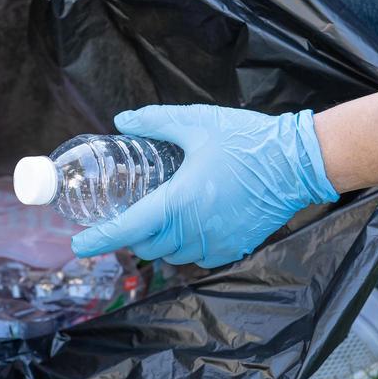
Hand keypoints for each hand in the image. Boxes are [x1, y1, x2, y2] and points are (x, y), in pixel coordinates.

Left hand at [71, 105, 339, 268]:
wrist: (298, 163)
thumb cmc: (248, 140)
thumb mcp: (197, 123)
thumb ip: (156, 122)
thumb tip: (122, 120)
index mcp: (180, 201)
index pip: (128, 229)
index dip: (99, 240)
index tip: (79, 244)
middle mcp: (195, 230)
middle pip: (146, 246)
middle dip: (131, 234)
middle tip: (125, 214)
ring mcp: (216, 243)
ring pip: (170, 255)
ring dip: (158, 242)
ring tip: (157, 216)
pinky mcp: (234, 248)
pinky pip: (196, 258)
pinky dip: (184, 246)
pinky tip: (188, 224)